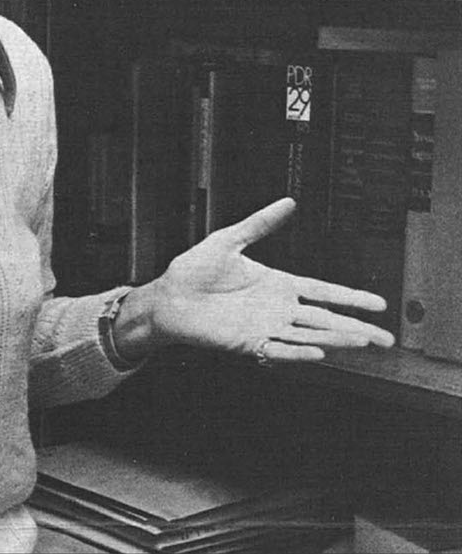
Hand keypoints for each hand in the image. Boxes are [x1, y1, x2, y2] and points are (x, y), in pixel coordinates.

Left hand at [139, 198, 395, 363]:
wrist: (168, 296)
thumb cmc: (194, 268)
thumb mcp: (229, 239)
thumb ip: (260, 223)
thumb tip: (289, 202)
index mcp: (277, 285)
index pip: (322, 292)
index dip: (350, 298)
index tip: (378, 303)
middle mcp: (276, 309)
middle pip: (325, 319)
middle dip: (356, 327)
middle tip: (387, 337)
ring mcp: (265, 327)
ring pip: (309, 335)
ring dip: (336, 339)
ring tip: (363, 342)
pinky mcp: (248, 343)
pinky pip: (279, 350)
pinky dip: (298, 351)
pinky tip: (319, 351)